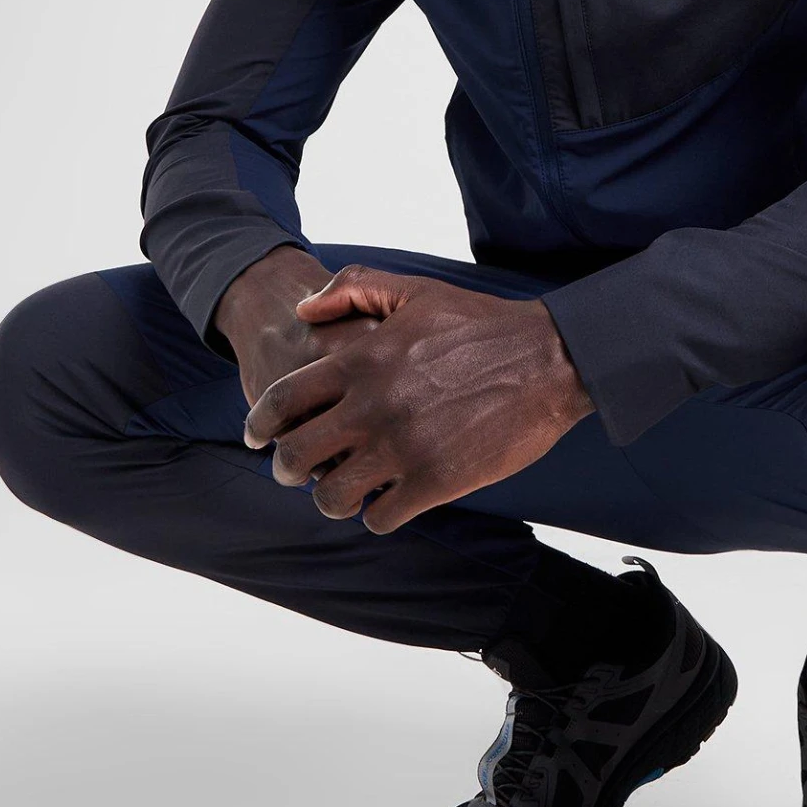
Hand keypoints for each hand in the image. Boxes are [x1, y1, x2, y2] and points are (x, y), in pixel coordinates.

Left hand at [241, 266, 595, 533]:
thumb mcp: (415, 290)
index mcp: (362, 360)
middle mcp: (373, 406)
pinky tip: (388, 500)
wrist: (548, 359)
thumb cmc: (482, 323)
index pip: (282, 402)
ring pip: (332, 497)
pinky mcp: (435, 481)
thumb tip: (302, 310)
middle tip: (297, 472)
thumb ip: (354, 289)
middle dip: (287, 469)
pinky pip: (379, 517)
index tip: (258, 437)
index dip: (260, 425)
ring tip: (344, 491)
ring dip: (331, 498)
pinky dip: (376, 513)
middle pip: (296, 457)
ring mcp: (403, 447)